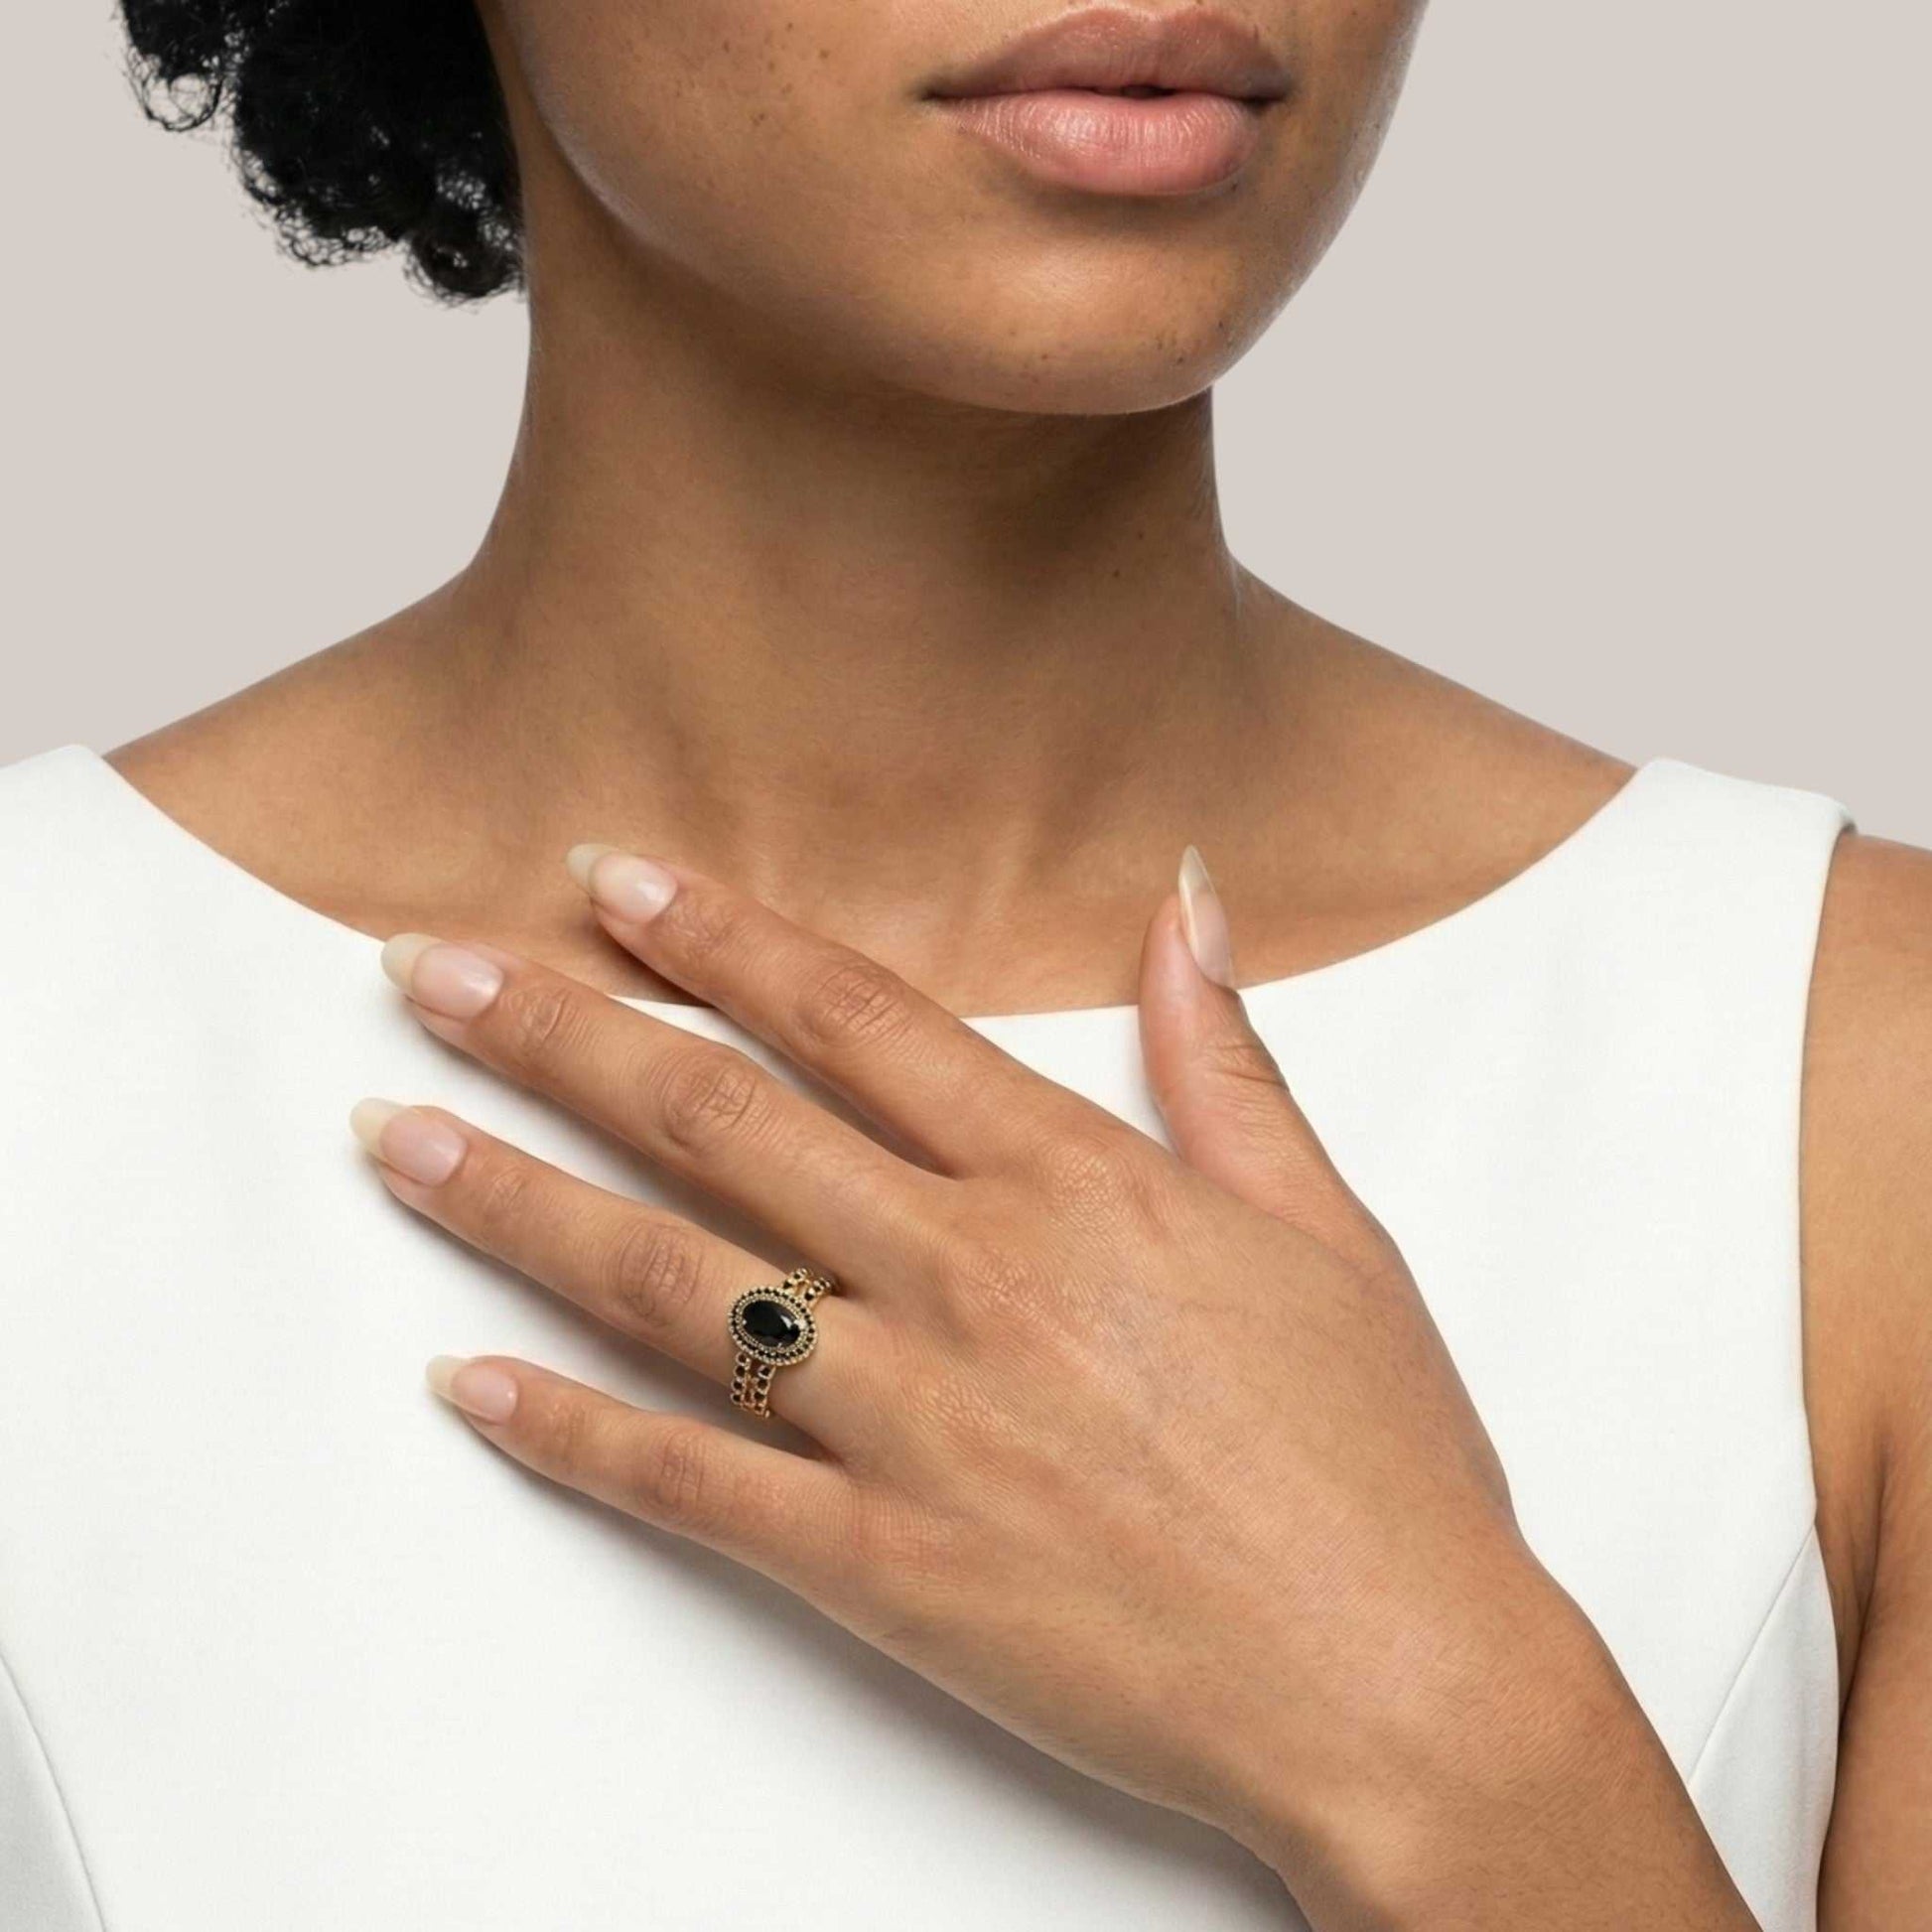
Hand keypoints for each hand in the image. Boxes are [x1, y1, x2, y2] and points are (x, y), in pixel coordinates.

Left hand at [351, 846, 1753, 1925]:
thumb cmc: (1376, 1458)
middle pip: (718, 1121)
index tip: (615, 882)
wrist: (1399, 1684)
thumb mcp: (1324, 1223)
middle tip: (430, 971)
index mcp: (1073, 1182)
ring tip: (395, 1138)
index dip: (720, 939)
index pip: (854, 1020)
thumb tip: (1188, 900)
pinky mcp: (882, 1563)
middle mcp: (969, 1278)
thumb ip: (1224, 1054)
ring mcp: (912, 1422)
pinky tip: (467, 1386)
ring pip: (668, 1283)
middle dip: (557, 1031)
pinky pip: (690, 1485)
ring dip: (513, 1201)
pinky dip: (566, 1433)